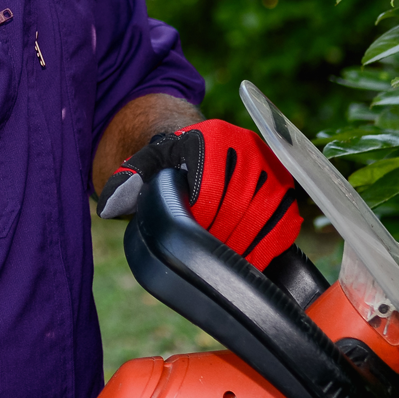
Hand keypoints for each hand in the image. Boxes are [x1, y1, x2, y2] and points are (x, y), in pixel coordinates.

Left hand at [99, 119, 303, 269]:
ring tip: (218, 261)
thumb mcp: (147, 164)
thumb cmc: (173, 163)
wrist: (205, 151)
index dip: (198, 220)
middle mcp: (250, 147)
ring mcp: (274, 169)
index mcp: (214, 136)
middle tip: (200, 255)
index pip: (211, 189)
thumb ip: (127, 180)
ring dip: (242, 246)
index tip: (185, 235)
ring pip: (264, 219)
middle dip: (218, 237)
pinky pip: (284, 227)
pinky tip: (243, 259)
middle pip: (239, 206)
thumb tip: (110, 206)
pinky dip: (265, 248)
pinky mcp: (289, 191)